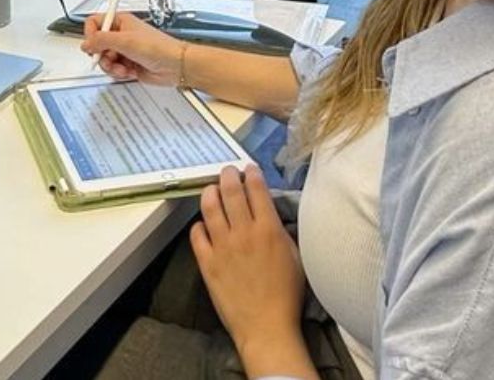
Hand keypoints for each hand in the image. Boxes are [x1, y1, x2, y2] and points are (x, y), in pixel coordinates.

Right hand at [80, 11, 184, 84]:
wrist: (175, 65)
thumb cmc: (158, 47)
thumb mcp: (125, 40)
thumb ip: (101, 40)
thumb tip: (85, 44)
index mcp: (120, 21)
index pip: (94, 23)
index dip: (90, 35)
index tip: (93, 45)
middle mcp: (121, 35)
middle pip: (97, 45)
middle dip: (101, 55)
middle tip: (109, 59)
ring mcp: (124, 50)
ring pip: (104, 59)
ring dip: (111, 66)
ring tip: (122, 67)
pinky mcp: (128, 64)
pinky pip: (113, 70)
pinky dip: (118, 73)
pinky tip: (128, 72)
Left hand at [191, 165, 317, 379]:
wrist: (266, 326)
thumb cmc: (287, 295)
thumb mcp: (296, 258)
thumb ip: (282, 233)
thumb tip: (273, 215)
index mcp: (268, 229)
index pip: (257, 190)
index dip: (252, 174)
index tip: (249, 168)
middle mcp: (243, 233)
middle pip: (231, 192)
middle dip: (228, 176)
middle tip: (228, 171)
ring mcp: (222, 247)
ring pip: (210, 208)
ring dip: (210, 193)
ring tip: (211, 188)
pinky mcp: (207, 262)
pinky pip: (197, 235)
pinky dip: (199, 225)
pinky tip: (203, 223)